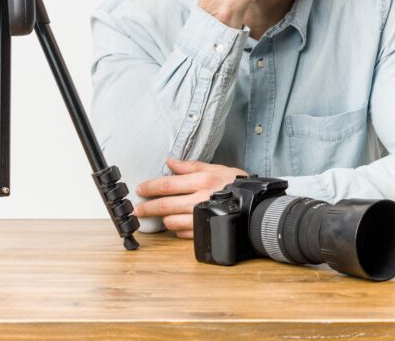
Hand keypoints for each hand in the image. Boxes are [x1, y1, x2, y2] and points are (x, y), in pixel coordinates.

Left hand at [133, 158, 248, 237]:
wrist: (258, 206)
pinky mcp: (205, 232)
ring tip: (162, 215)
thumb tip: (171, 161)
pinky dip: (177, 229)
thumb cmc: (238, 186)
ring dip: (164, 218)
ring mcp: (201, 218)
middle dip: (147, 207)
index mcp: (201, 182)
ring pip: (171, 221)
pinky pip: (182, 233)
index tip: (140, 189)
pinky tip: (179, 223)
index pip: (167, 184)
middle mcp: (199, 200)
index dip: (150, 187)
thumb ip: (191, 166)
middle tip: (137, 210)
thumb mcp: (218, 168)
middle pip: (164, 205)